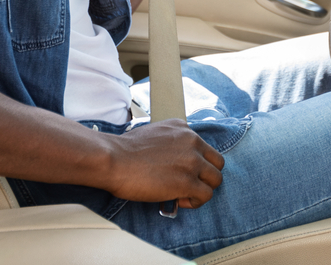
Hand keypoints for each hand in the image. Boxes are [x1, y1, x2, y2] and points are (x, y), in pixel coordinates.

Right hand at [103, 119, 223, 208]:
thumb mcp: (155, 132)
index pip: (205, 147)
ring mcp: (192, 162)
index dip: (197, 162)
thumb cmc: (125, 150)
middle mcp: (192, 141)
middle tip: (189, 183)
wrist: (114, 159)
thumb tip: (174, 158)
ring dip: (202, 189)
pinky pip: (206, 195)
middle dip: (206, 175)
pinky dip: (195, 201)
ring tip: (184, 194)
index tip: (185, 171)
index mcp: (183, 128)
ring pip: (216, 179)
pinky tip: (180, 200)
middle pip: (217, 162)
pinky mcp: (187, 181)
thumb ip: (172, 140)